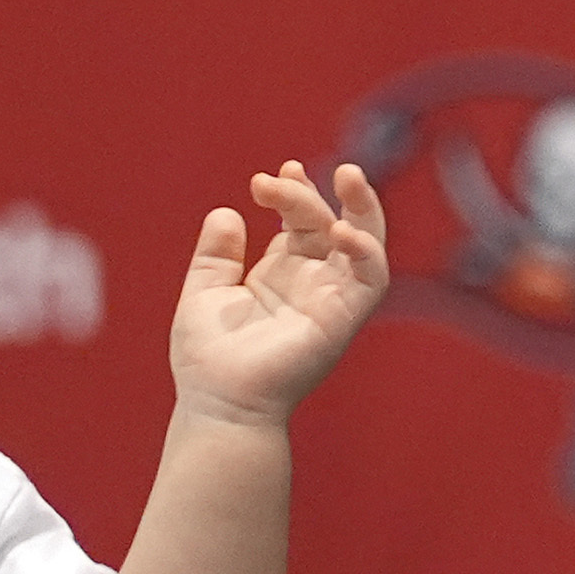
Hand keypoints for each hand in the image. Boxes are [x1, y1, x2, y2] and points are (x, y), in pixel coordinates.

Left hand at [171, 160, 387, 426]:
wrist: (218, 403)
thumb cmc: (208, 358)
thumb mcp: (203, 293)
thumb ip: (216, 254)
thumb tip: (226, 211)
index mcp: (280, 274)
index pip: (300, 222)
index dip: (292, 194)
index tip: (269, 175)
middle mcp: (311, 283)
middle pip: (329, 225)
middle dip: (318, 193)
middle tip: (288, 170)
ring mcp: (331, 300)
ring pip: (366, 245)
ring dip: (364, 209)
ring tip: (348, 176)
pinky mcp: (343, 320)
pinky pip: (371, 280)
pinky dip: (366, 251)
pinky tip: (342, 229)